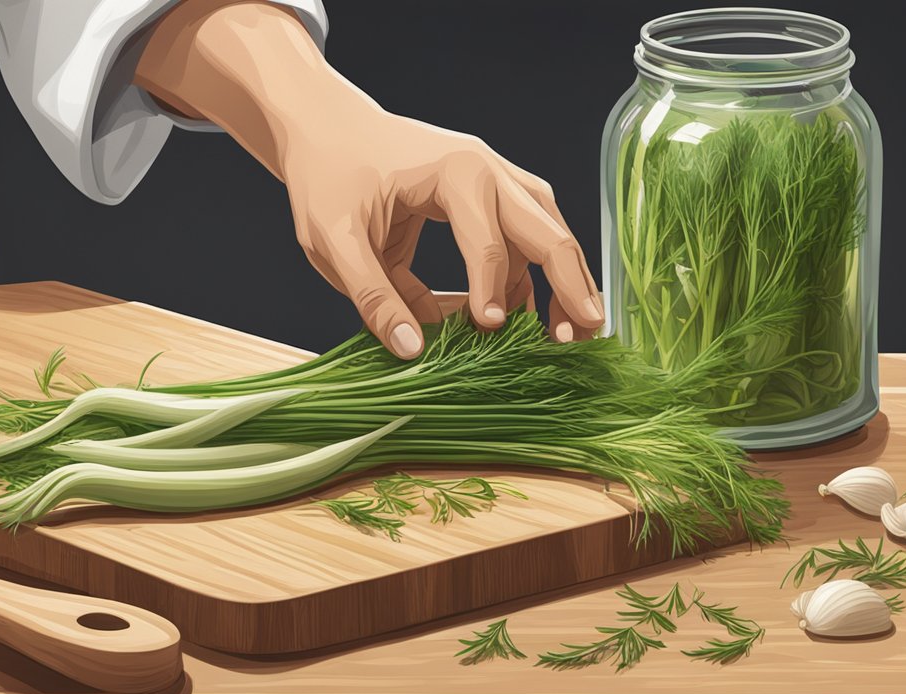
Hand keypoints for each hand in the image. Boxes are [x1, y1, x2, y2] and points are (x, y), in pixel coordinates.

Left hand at [135, 1, 603, 357]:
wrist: (324, 130)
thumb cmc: (327, 177)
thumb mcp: (334, 242)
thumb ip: (372, 297)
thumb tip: (411, 352)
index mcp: (454, 172)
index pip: (487, 239)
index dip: (490, 290)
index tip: (490, 330)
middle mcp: (488, 170)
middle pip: (546, 230)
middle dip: (569, 283)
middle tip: (581, 337)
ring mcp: (494, 181)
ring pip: (546, 231)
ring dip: (563, 280)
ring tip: (571, 332)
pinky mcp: (487, 199)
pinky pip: (523, 238)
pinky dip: (532, 276)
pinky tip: (528, 317)